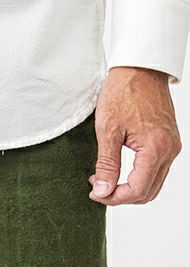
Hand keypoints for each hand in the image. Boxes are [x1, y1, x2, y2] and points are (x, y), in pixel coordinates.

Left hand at [89, 67, 180, 205]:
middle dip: (120, 197)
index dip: (113, 198)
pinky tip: (116, 170)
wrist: (140, 69)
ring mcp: (171, 146)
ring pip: (152, 185)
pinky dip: (136, 178)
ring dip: (128, 189)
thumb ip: (107, 165)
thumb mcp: (108, 131)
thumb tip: (103, 191)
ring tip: (104, 179)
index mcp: (156, 148)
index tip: (94, 193)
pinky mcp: (168, 142)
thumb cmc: (123, 93)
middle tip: (97, 188)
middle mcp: (169, 150)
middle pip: (147, 193)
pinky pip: (155, 172)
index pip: (136, 190)